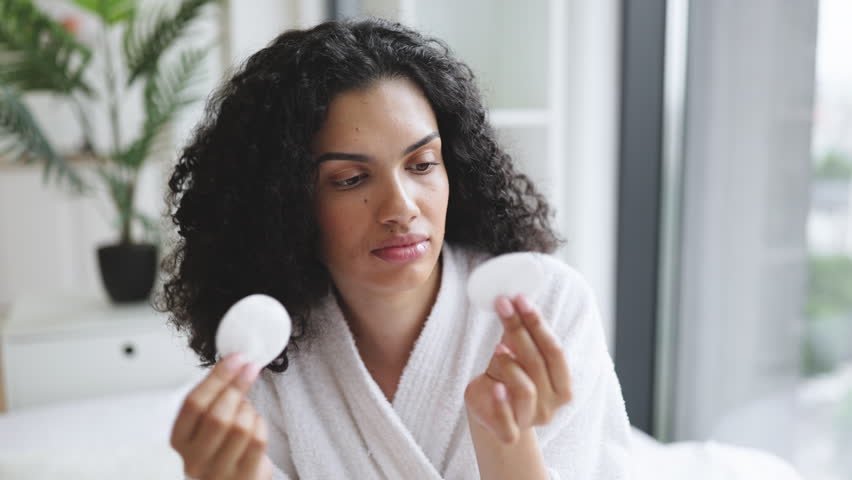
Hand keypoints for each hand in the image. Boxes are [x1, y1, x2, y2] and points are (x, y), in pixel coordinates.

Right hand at [171, 353, 272, 479]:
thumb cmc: (222, 448)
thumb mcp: (208, 423)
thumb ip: (215, 397)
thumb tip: (237, 363)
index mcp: (180, 440)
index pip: (193, 404)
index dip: (217, 377)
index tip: (236, 359)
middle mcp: (194, 460)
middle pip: (217, 416)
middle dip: (237, 388)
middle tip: (250, 371)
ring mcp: (218, 473)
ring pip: (240, 428)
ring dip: (249, 410)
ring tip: (247, 410)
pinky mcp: (243, 478)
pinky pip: (257, 441)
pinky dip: (260, 425)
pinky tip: (256, 424)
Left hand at [464, 294, 572, 444]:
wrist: (490, 416)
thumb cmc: (507, 381)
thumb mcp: (514, 357)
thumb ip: (517, 337)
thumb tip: (512, 300)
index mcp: (562, 384)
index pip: (554, 350)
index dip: (538, 323)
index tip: (520, 299)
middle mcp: (552, 404)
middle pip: (538, 363)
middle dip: (520, 330)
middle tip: (503, 305)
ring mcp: (532, 419)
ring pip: (526, 388)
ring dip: (511, 364)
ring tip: (497, 347)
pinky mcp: (509, 433)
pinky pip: (507, 420)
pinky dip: (501, 402)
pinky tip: (493, 386)